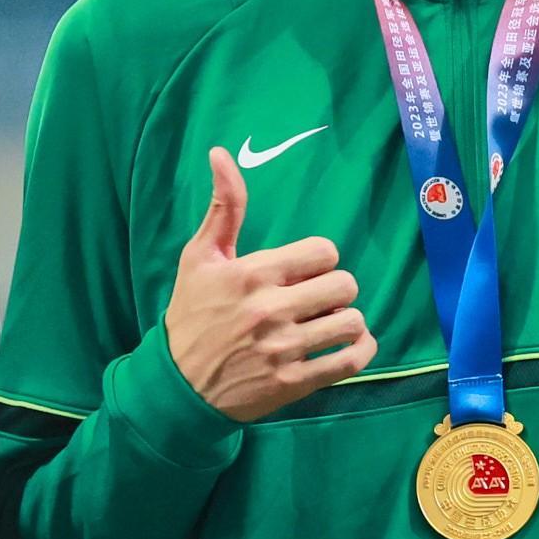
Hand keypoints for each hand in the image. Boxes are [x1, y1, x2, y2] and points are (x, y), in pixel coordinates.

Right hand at [165, 148, 373, 422]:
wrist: (177, 385)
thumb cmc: (191, 314)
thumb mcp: (199, 258)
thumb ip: (223, 208)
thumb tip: (222, 153)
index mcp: (252, 274)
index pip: (324, 252)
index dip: (320, 259)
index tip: (304, 271)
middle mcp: (270, 310)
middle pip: (344, 285)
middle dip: (335, 289)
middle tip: (317, 299)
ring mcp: (284, 349)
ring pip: (351, 322)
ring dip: (346, 321)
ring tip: (327, 323)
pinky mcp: (293, 382)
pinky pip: (350, 360)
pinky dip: (360, 350)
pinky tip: (348, 344)